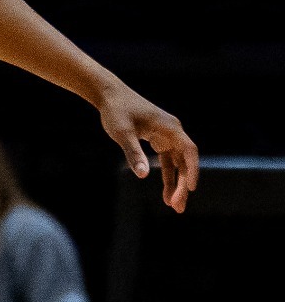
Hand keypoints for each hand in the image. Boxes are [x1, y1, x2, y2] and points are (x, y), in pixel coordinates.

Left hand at [95, 83, 199, 211]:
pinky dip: (167, 176)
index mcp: (170, 128)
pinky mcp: (158, 139)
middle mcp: (172, 132)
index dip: (192, 170)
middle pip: (184, 161)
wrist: (108, 95)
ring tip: (173, 205)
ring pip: (176, 164)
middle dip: (182, 184)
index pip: (189, 151)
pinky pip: (167, 161)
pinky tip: (166, 193)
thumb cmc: (116, 111)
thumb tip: (144, 175)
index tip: (191, 188)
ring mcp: (166, 136)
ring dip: (176, 183)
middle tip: (177, 207)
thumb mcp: (123, 133)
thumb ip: (134, 153)